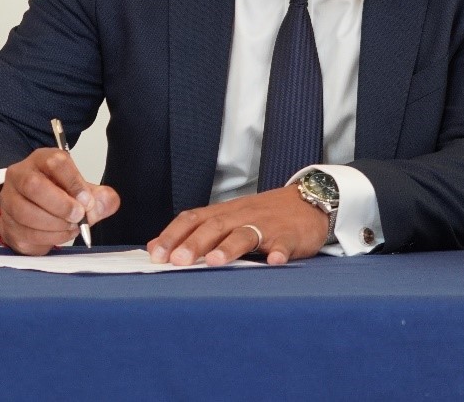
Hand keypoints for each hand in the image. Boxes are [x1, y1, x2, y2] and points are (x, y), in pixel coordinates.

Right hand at [0, 148, 119, 255]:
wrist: (36, 215)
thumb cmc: (60, 197)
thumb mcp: (83, 192)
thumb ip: (100, 197)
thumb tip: (106, 202)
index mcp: (42, 160)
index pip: (55, 162)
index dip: (73, 181)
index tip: (87, 200)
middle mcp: (20, 175)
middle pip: (33, 186)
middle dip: (61, 204)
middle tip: (79, 216)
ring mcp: (9, 200)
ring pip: (26, 212)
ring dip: (55, 224)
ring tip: (72, 226)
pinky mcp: (7, 223)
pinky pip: (26, 233)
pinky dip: (49, 237)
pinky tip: (62, 234)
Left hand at [147, 187, 327, 266]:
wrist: (309, 201)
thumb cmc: (263, 216)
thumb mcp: (228, 219)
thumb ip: (194, 232)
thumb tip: (154, 247)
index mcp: (224, 213)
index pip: (192, 219)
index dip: (172, 235)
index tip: (155, 255)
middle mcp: (241, 216)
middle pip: (214, 227)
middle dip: (194, 244)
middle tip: (177, 262)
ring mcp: (267, 226)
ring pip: (245, 234)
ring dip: (230, 247)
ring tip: (216, 262)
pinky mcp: (290, 236)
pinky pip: (284, 244)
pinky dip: (279, 252)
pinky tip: (274, 262)